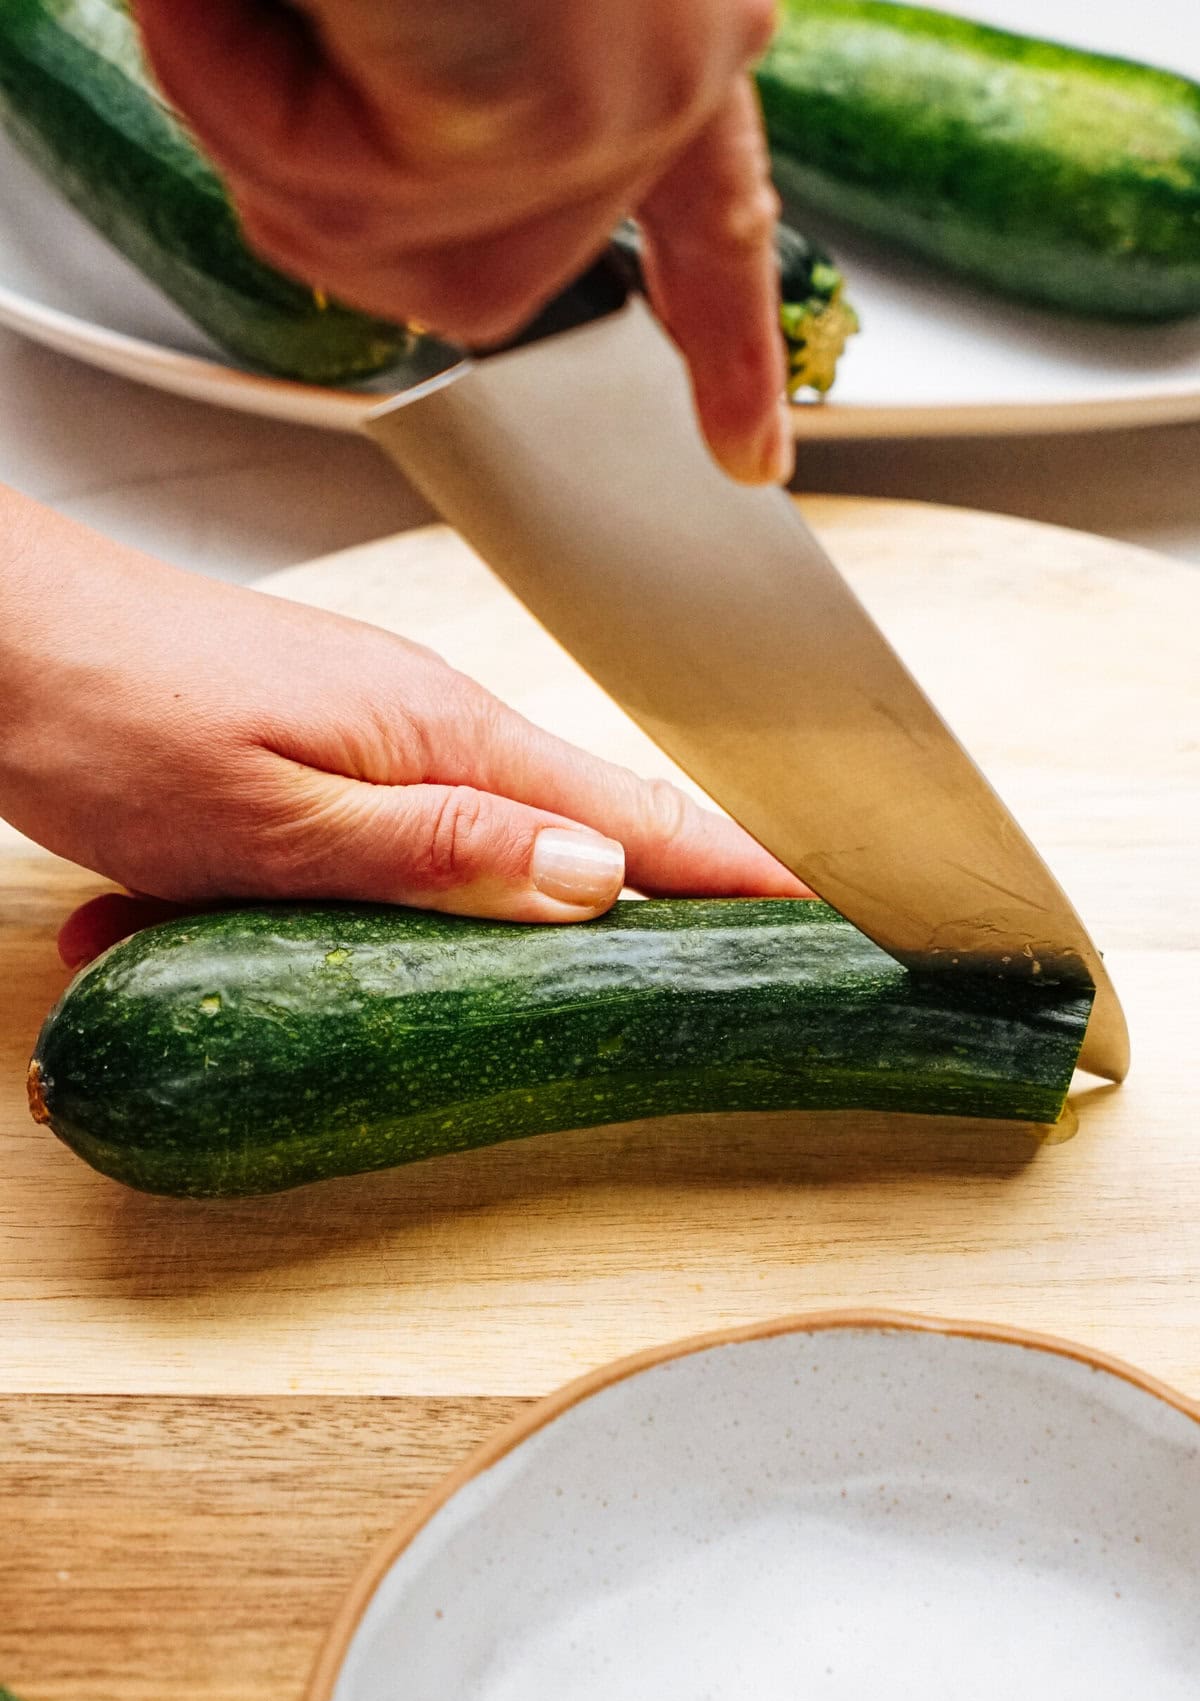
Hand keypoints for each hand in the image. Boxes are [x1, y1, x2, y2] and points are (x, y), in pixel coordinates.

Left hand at [0, 490, 803, 966]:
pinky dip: (356, 898)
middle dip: (654, 906)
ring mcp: (382, 740)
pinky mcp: (331, 759)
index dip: (740, 867)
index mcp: (445, 739)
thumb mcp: (278, 818)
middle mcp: (431, 731)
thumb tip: (597, 881)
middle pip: (585, 834)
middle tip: (728, 968)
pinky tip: (255, 922)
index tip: (829, 909)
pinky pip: (389, 845)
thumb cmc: (111, 712)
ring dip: (471, 922)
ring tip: (482, 948)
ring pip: (478, 851)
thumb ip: (442, 852)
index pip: (638, 810)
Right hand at [134, 0, 791, 485]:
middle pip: (476, 276)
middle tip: (275, 8)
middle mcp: (679, 48)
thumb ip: (447, 87)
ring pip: (397, 260)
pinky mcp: (552, 110)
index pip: (714, 211)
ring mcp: (630, 84)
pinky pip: (347, 203)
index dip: (724, 336)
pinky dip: (249, 86)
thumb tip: (394, 207)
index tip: (751, 450)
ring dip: (268, 113)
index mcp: (667, 4)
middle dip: (323, 172)